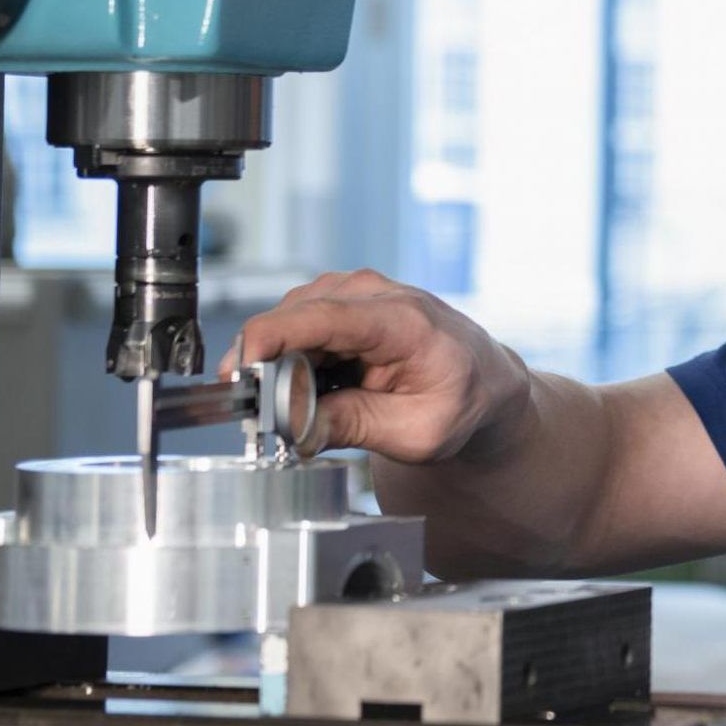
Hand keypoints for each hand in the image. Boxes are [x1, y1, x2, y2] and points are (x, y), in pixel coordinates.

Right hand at [220, 269, 531, 462]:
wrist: (486, 382)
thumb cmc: (463, 401)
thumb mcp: (417, 432)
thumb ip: (352, 425)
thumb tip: (292, 424)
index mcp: (402, 320)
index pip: (321, 317)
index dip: (269, 339)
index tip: (239, 373)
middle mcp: (377, 294)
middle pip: (295, 319)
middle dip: (268, 368)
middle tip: (267, 419)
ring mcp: (358, 293)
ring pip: (289, 322)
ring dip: (280, 366)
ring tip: (302, 409)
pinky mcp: (344, 303)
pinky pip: (299, 326)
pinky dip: (293, 359)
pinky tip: (313, 390)